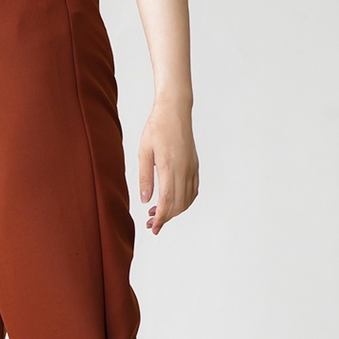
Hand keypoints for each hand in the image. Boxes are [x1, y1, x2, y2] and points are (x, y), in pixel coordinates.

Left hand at [138, 100, 199, 234]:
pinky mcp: (194, 166)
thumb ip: (144, 177)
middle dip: (165, 218)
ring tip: (157, 214)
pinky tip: (172, 203)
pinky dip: (184, 202)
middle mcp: (184, 170)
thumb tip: (145, 200)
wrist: (175, 111)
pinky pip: (193, 190)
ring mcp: (192, 168)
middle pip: (178, 204)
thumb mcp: (144, 152)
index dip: (161, 218)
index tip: (153, 227)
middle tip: (151, 225)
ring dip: (174, 211)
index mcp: (170, 167)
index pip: (167, 201)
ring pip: (187, 200)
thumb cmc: (157, 128)